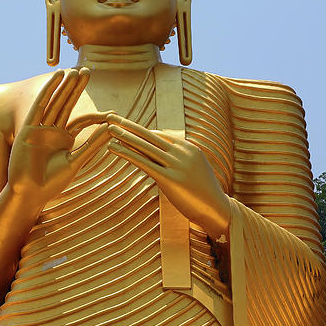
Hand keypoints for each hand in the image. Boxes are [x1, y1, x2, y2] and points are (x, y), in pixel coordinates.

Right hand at [8, 68, 110, 208]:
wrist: (30, 193)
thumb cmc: (52, 182)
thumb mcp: (76, 161)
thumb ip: (92, 145)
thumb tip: (111, 129)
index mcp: (64, 139)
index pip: (82, 121)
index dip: (96, 116)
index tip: (113, 113)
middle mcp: (52, 131)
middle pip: (67, 104)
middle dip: (76, 88)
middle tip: (87, 71)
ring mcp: (40, 128)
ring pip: (55, 102)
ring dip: (64, 86)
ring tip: (74, 71)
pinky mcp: (29, 127)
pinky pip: (40, 105)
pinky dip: (48, 90)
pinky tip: (56, 77)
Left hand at [106, 114, 230, 234]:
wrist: (216, 210)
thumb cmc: (204, 193)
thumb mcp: (194, 170)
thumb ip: (181, 160)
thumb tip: (166, 156)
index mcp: (188, 148)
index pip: (160, 136)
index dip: (140, 132)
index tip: (124, 126)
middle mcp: (182, 153)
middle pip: (150, 135)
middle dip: (129, 125)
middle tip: (111, 115)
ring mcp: (177, 165)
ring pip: (145, 147)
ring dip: (125, 136)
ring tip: (108, 128)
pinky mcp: (170, 179)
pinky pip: (144, 162)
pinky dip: (127, 153)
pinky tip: (113, 148)